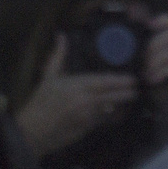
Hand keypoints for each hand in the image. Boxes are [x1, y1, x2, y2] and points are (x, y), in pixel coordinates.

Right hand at [15, 34, 137, 158]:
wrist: (30, 133)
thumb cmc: (39, 103)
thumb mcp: (49, 78)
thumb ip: (58, 56)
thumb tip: (61, 36)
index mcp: (78, 86)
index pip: (106, 82)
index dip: (121, 81)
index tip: (133, 78)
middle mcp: (86, 102)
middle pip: (113, 96)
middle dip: (127, 93)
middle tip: (137, 88)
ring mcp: (87, 118)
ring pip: (110, 109)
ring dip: (121, 105)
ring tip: (131, 99)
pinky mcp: (86, 131)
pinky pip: (102, 122)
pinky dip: (109, 116)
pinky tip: (116, 113)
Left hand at [142, 13, 167, 101]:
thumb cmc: (160, 90)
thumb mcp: (149, 69)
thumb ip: (146, 54)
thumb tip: (133, 41)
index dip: (164, 20)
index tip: (149, 26)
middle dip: (153, 48)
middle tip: (143, 65)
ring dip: (156, 62)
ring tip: (147, 76)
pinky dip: (163, 72)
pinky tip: (154, 81)